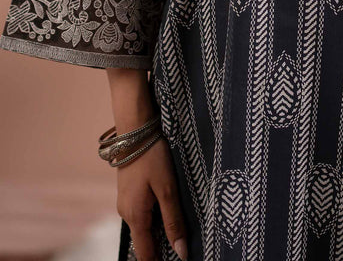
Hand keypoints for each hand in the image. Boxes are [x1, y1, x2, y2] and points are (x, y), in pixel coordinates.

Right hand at [116, 135, 187, 260]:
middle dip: (161, 249)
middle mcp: (126, 214)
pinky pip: (141, 214)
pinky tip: (168, 212)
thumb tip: (181, 252)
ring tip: (179, 232)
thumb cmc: (152, 156)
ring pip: (143, 227)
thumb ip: (174, 221)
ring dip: (158, 233)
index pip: (145, 254)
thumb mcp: (168, 188)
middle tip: (182, 247)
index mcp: (135, 217)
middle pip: (144, 243)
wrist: (134, 130)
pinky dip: (154, 219)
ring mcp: (125, 203)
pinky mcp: (128, 193)